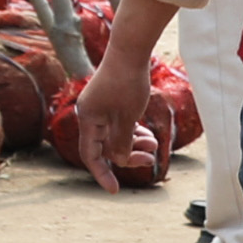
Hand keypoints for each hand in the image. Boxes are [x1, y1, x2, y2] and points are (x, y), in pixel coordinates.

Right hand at [66, 53, 158, 192]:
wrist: (130, 50)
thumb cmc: (127, 83)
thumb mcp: (127, 117)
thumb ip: (121, 142)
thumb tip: (118, 160)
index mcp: (88, 119)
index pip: (91, 155)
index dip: (102, 174)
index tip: (115, 191)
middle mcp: (90, 115)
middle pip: (104, 147)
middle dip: (127, 156)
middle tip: (150, 159)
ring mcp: (99, 107)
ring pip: (113, 136)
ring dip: (133, 144)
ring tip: (154, 143)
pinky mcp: (109, 101)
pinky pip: (117, 125)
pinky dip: (131, 132)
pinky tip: (145, 132)